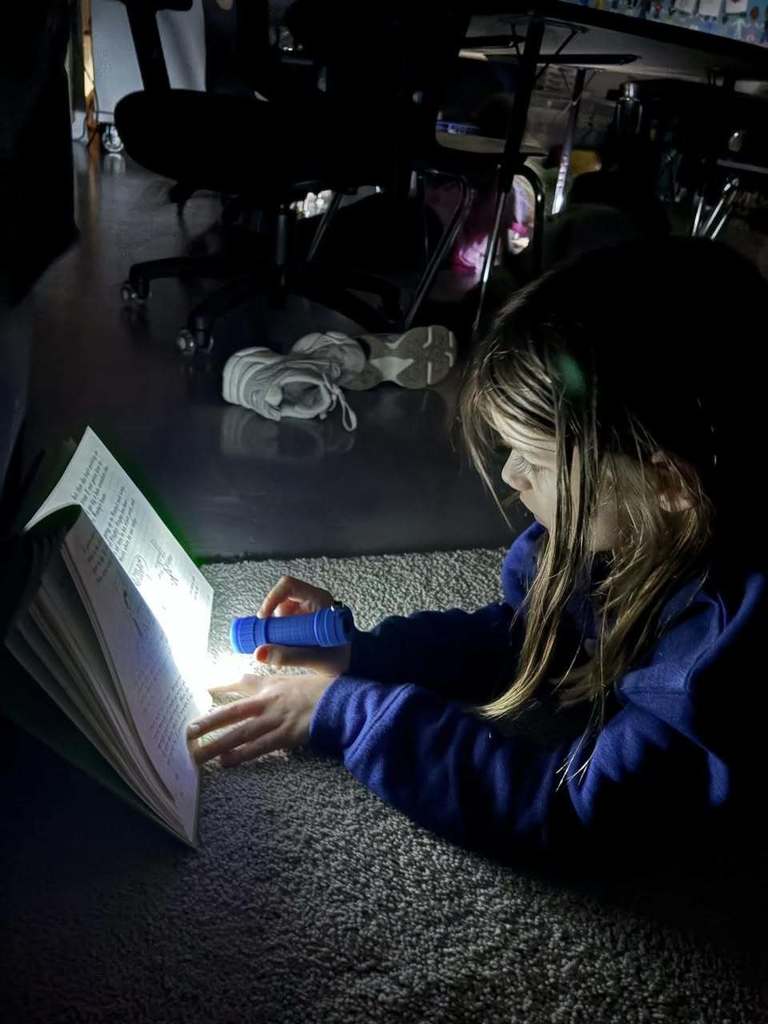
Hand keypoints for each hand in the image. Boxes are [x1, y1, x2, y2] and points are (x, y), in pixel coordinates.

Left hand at [187, 671, 334, 766]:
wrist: (344, 701)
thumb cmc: (328, 687)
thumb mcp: (304, 671)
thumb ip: (285, 669)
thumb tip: (269, 664)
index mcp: (273, 683)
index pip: (241, 681)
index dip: (220, 684)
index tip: (204, 686)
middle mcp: (268, 701)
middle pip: (231, 712)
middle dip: (208, 722)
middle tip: (187, 732)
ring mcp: (274, 720)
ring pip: (238, 734)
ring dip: (216, 744)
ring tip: (196, 754)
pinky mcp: (284, 736)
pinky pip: (257, 748)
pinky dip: (240, 756)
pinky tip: (225, 763)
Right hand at [255, 575, 351, 676]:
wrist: (350, 663)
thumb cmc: (340, 657)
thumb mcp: (314, 658)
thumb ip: (289, 657)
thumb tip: (259, 653)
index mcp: (320, 599)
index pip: (289, 586)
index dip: (272, 598)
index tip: (263, 618)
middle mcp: (311, 600)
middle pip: (281, 598)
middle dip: (271, 618)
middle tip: (268, 637)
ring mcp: (305, 609)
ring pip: (279, 611)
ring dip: (274, 628)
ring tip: (280, 646)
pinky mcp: (300, 619)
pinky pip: (281, 621)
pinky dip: (277, 633)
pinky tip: (282, 647)